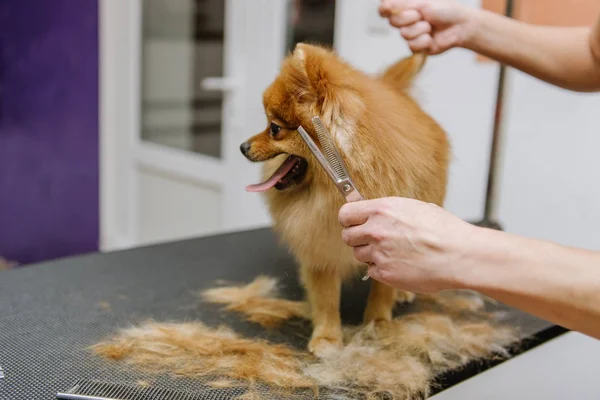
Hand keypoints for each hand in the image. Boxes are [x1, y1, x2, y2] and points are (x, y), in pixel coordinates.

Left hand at [339, 197, 476, 292]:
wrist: (459, 255)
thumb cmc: (444, 230)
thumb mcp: (414, 208)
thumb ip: (388, 212)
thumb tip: (373, 214)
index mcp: (381, 210)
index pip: (345, 214)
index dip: (349, 219)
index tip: (353, 222)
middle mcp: (376, 231)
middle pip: (348, 236)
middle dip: (357, 238)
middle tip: (373, 240)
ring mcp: (378, 254)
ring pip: (359, 255)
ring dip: (371, 254)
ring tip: (394, 252)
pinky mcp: (385, 274)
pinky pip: (371, 271)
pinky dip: (382, 269)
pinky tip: (400, 264)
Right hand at [379, 0, 475, 53]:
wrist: (460, 26)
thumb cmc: (445, 10)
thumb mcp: (423, 3)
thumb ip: (402, 4)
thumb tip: (384, 5)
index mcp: (406, 7)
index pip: (385, 9)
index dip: (384, 10)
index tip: (387, 9)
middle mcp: (405, 21)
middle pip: (393, 22)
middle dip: (409, 18)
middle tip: (422, 15)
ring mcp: (410, 34)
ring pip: (404, 34)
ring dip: (420, 29)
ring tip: (431, 27)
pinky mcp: (416, 47)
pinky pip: (412, 46)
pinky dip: (424, 41)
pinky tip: (431, 38)